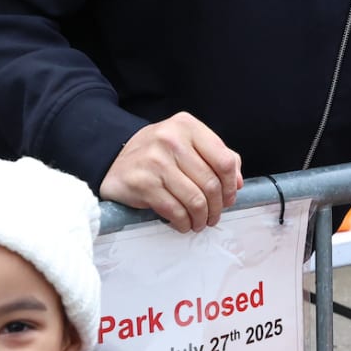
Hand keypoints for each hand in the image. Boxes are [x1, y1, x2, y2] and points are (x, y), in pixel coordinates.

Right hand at [99, 113, 243, 232]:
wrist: (112, 159)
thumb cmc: (156, 153)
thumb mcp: (186, 143)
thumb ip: (216, 156)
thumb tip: (238, 183)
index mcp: (187, 126)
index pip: (224, 159)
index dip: (231, 184)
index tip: (229, 198)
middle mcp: (171, 139)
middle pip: (211, 183)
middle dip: (217, 207)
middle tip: (214, 216)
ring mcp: (155, 161)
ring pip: (195, 200)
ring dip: (201, 218)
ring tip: (200, 223)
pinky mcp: (143, 183)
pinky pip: (175, 211)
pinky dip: (184, 223)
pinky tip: (183, 224)